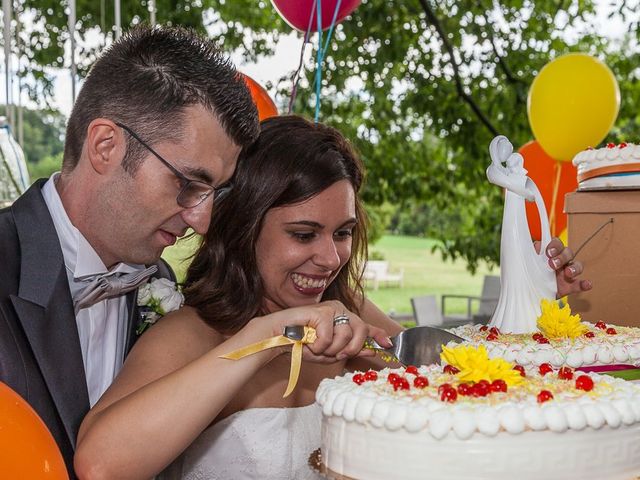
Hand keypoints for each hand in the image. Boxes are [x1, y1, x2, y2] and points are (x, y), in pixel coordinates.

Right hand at [263, 300, 392, 363]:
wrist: (279, 337)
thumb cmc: (302, 344)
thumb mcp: (329, 352)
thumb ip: (350, 350)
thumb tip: (372, 351)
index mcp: (343, 320)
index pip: (366, 326)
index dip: (378, 335)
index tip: (388, 344)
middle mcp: (340, 311)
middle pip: (361, 330)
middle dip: (352, 348)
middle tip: (336, 354)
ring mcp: (332, 309)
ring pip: (346, 336)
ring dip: (331, 349)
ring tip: (316, 347)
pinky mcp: (322, 311)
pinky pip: (329, 338)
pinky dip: (318, 347)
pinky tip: (309, 343)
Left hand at [534, 237, 592, 296]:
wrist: (529, 291)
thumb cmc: (528, 273)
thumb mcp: (527, 263)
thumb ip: (530, 254)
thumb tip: (535, 246)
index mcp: (550, 252)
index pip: (556, 243)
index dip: (554, 246)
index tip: (548, 252)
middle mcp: (560, 260)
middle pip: (568, 253)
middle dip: (562, 257)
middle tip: (553, 264)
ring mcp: (566, 273)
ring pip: (577, 265)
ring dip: (574, 268)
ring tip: (568, 273)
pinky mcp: (569, 286)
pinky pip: (579, 284)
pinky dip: (585, 284)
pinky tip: (587, 284)